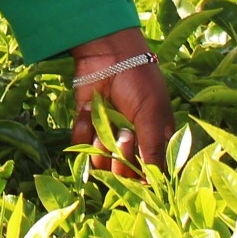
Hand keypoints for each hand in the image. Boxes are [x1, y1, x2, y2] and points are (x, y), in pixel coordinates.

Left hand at [66, 26, 173, 177]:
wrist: (107, 53)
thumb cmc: (139, 81)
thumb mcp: (152, 114)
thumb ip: (153, 150)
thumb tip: (155, 184)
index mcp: (155, 140)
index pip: (150, 174)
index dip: (142, 176)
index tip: (138, 168)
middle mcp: (132, 143)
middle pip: (124, 174)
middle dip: (122, 158)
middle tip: (125, 135)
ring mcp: (108, 136)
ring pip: (100, 164)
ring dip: (101, 143)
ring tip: (106, 121)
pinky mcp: (86, 128)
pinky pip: (80, 144)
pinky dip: (83, 128)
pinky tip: (90, 109)